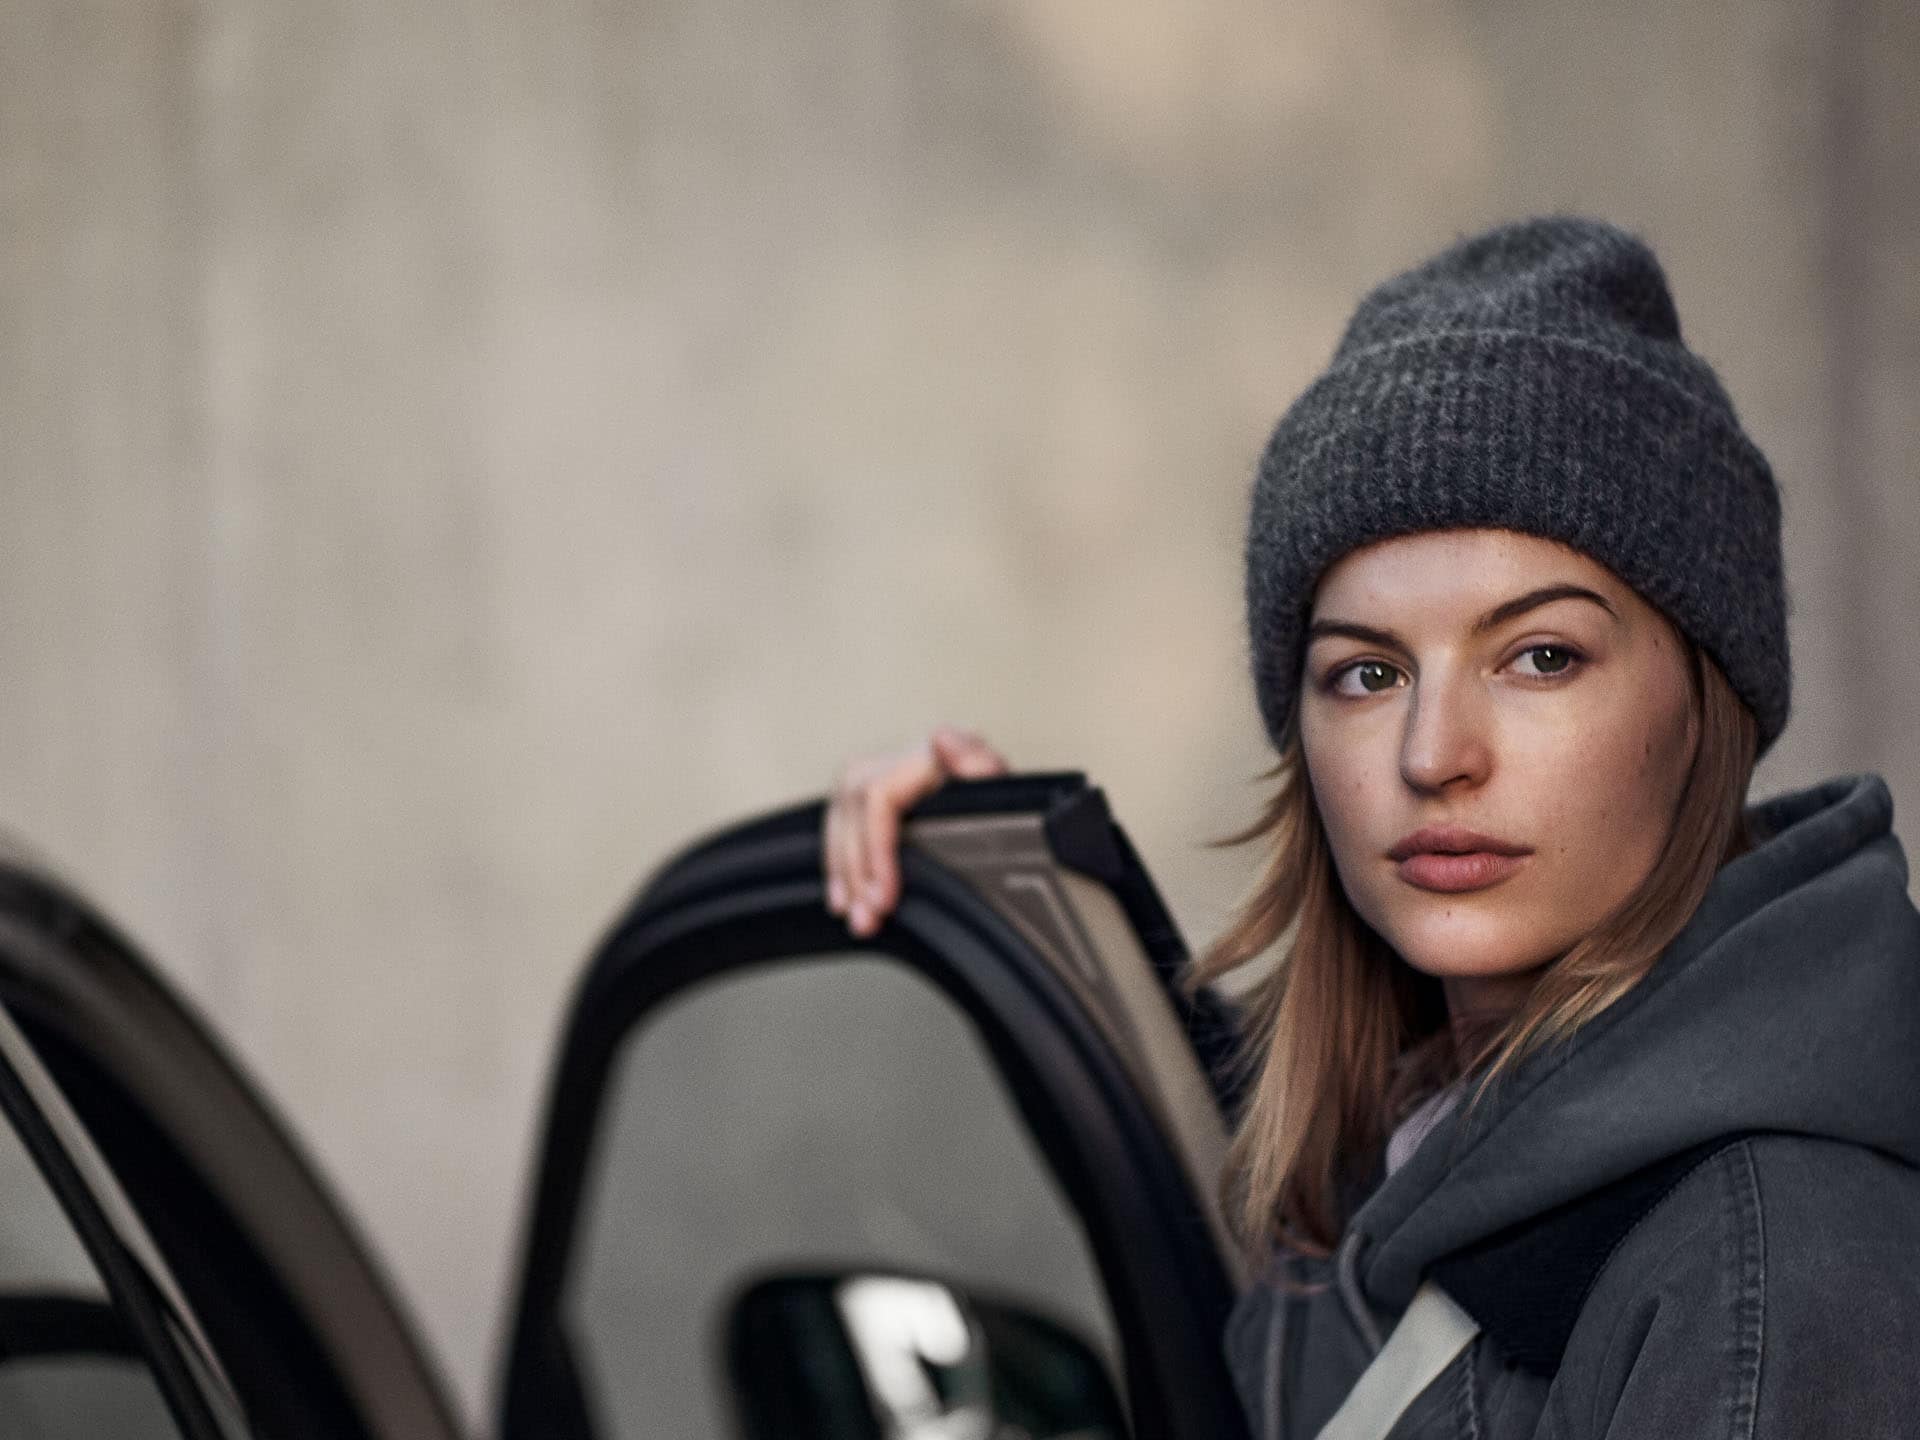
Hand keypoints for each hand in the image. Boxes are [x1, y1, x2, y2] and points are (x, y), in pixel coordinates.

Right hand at [823, 725, 1009, 936]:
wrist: (1034, 819)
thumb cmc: (1022, 809)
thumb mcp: (1012, 794)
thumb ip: (981, 767)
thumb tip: (943, 739)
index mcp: (936, 753)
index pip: (879, 795)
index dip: (876, 849)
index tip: (884, 894)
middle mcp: (909, 757)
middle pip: (854, 808)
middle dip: (856, 870)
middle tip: (869, 915)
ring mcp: (893, 772)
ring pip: (843, 816)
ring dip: (844, 872)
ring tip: (856, 914)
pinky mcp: (886, 795)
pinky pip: (844, 822)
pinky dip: (841, 861)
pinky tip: (843, 892)